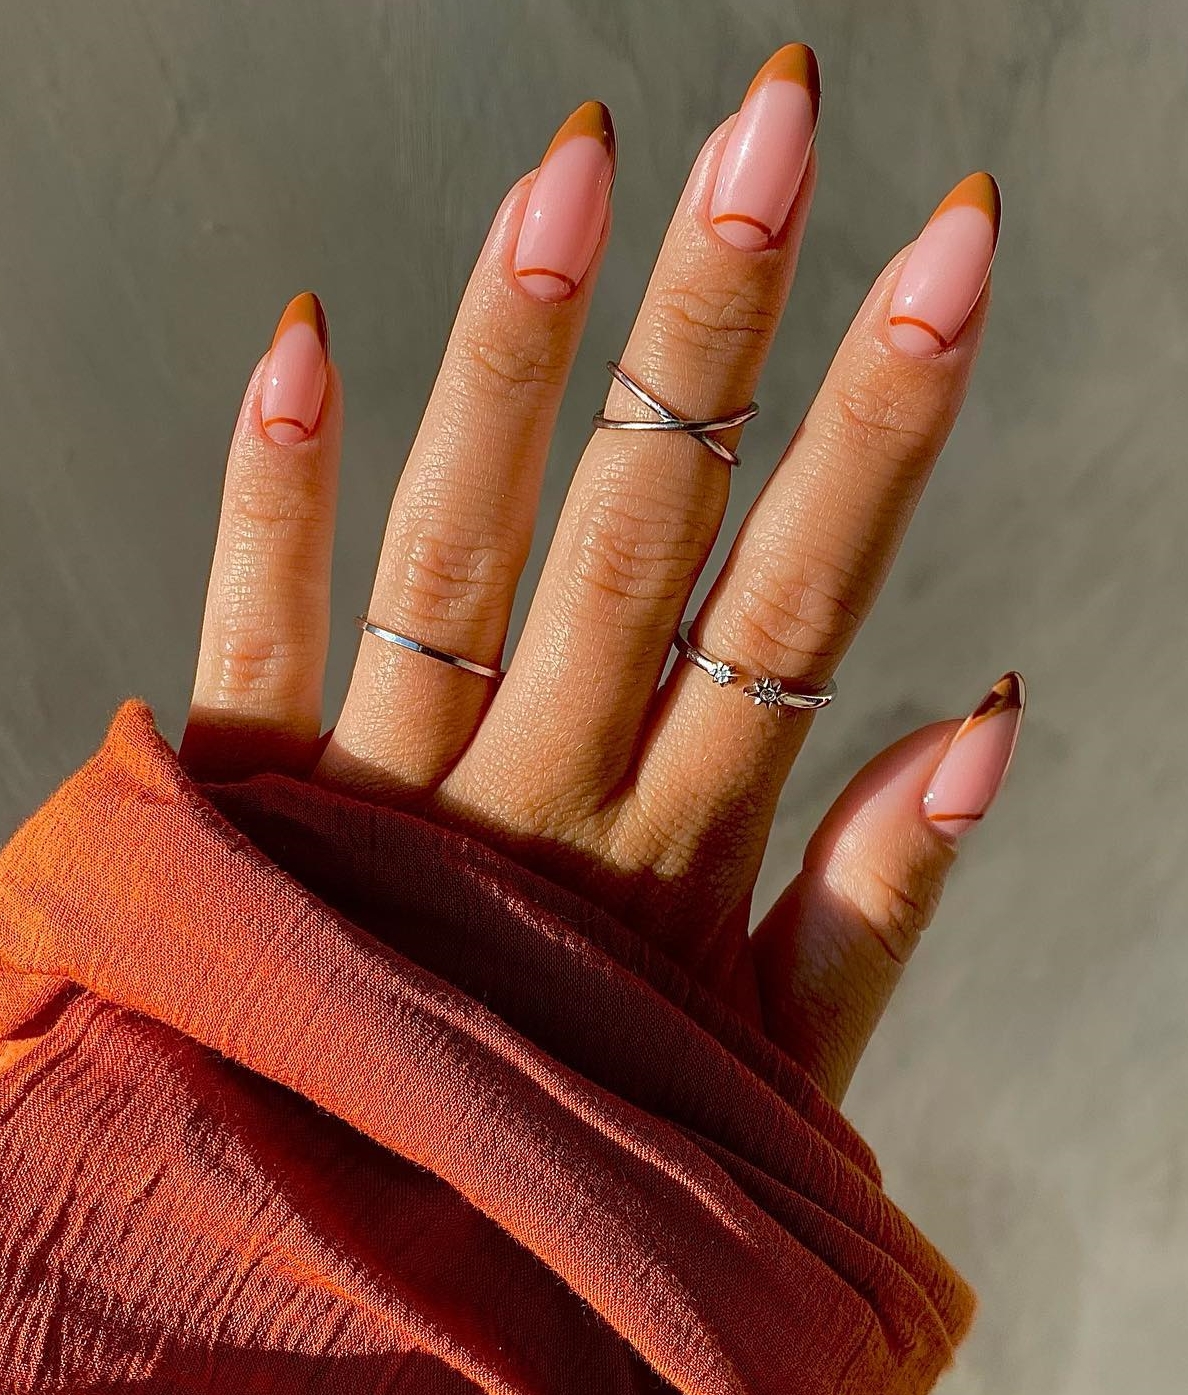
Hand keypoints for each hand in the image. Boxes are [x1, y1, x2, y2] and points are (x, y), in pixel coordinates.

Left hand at [178, 44, 1023, 1105]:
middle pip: (640, 530)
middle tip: (778, 122)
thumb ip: (874, 913)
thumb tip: (987, 716)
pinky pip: (259, 629)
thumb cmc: (595, 1185)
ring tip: (579, 166)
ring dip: (519, 352)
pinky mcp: (251, 809)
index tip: (952, 253)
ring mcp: (381, 802)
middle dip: (720, 325)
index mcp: (673, 867)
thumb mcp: (774, 1081)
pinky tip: (303, 330)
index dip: (882, 425)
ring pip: (460, 547)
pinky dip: (274, 488)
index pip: (799, 604)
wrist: (367, 1299)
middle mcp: (530, 807)